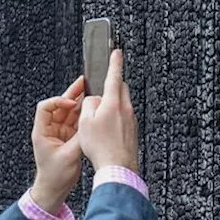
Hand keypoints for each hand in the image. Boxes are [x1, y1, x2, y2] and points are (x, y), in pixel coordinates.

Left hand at [30, 76, 86, 211]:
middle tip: (83, 83)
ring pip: (68, 112)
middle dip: (71, 94)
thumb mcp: (69, 156)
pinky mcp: (67, 138)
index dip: (58, 101)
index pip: (46, 107)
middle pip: (59, 106)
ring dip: (79, 103)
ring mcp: (58, 133)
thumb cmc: (55, 176)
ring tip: (90, 91)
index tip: (71, 102)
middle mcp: (49, 129)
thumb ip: (80, 138)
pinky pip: (74, 122)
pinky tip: (91, 109)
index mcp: (42, 132)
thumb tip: (89, 124)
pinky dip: (82, 115)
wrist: (53, 189)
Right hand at [78, 49, 139, 172]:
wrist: (118, 168)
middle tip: (100, 94)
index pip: (115, 76)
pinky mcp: (133, 131)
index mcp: (113, 103)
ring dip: (112, 105)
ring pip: (122, 104)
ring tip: (99, 121)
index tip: (116, 52)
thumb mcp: (85, 122)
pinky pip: (124, 117)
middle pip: (121, 89)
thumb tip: (94, 99)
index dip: (115, 62)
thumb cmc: (101, 147)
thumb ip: (89, 104)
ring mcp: (132, 120)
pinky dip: (116, 118)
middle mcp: (126, 109)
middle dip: (112, 86)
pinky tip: (107, 132)